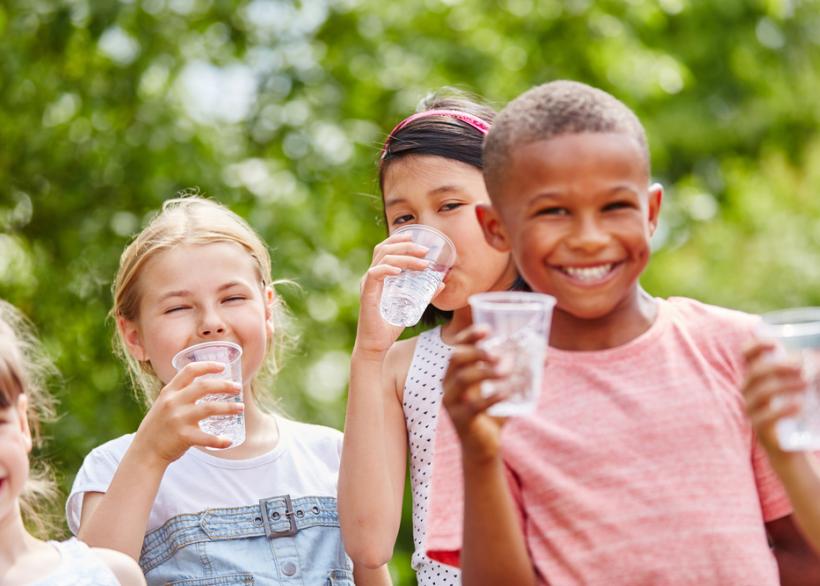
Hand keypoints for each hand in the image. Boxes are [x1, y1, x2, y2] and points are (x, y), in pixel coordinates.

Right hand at [133, 361, 243, 464]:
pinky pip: (206, 437)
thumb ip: (180, 394)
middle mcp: (173, 402)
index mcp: (169, 392)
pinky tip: (229, 440)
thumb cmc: (159, 426)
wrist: (145, 452)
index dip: (208, 366)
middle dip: (225, 385)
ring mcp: (178, 419)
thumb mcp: (164, 404)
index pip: (190, 371)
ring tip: (241, 408)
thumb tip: (205, 385)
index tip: (222, 367)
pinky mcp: (183, 436)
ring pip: (210, 408)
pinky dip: (220, 440)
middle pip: (204, 386)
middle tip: (238, 388)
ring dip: (229, 407)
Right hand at [354, 231, 434, 358]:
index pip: (385, 249)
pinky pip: (374, 275)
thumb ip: (424, 294)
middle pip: (384, 249)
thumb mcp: (412, 306)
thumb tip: (441, 283)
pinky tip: (400, 270)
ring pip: (383, 259)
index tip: (415, 236)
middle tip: (425, 250)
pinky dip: (387, 269)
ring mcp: (368, 285)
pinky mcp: (367, 295)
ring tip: (421, 262)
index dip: (398, 239)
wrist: (377, 346)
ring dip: (404, 256)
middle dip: (406, 245)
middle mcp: (371, 277)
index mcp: (379, 276)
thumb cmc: (390, 326)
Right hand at [442, 326, 509, 462]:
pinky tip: (508, 392)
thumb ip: (519, 371)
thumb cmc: (492, 411)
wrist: (484, 446)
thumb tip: (544, 355)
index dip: (469, 335)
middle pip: (455, 358)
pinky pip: (474, 404)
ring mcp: (452, 402)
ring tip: (507, 371)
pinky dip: (493, 396)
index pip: (456, 346)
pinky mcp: (461, 419)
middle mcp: (448, 383)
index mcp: (455, 371)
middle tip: (499, 354)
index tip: (488, 329)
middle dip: (477, 351)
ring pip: (462, 378)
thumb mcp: (503, 387)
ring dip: (486, 371)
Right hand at [742, 339, 806, 452]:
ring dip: (784, 385)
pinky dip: (783, 409)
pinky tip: (800, 406)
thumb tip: (812, 360)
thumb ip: (805, 373)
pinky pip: (765, 417)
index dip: (756, 346)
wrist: (791, 445)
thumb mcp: (799, 387)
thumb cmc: (796, 410)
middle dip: (779, 366)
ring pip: (761, 393)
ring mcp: (751, 409)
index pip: (746, 355)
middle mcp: (749, 390)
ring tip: (806, 385)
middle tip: (802, 366)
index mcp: (757, 376)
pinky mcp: (759, 428)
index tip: (775, 344)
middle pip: (755, 372)